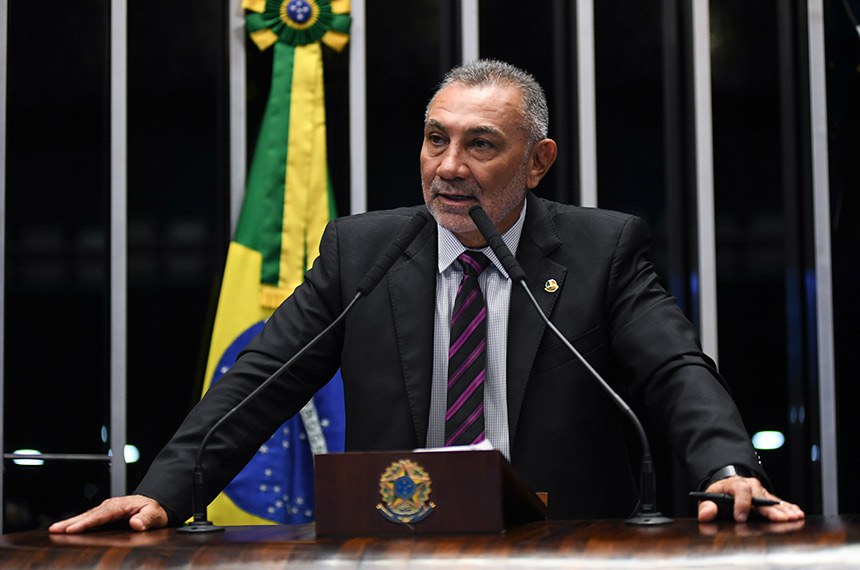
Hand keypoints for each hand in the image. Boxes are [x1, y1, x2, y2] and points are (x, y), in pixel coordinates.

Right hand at [48, 495, 168, 533]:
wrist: (155, 506)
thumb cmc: (155, 511)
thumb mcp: (156, 515)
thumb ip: (147, 519)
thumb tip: (136, 523)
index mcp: (121, 505)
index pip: (101, 515)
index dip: (86, 523)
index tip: (73, 529)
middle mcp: (110, 506)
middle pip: (88, 515)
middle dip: (71, 522)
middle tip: (55, 529)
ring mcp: (106, 510)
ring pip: (86, 516)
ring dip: (70, 523)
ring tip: (54, 530)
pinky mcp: (104, 515)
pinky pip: (88, 519)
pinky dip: (76, 523)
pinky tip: (66, 530)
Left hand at [697, 476, 804, 522]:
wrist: (728, 484)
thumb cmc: (718, 494)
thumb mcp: (708, 498)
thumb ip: (706, 507)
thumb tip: (706, 514)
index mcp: (733, 484)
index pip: (739, 490)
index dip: (740, 503)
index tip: (740, 518)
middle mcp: (750, 485)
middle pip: (760, 496)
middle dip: (770, 509)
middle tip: (779, 519)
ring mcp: (761, 491)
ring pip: (772, 500)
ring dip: (783, 509)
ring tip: (793, 517)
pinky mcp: (769, 497)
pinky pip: (780, 502)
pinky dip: (789, 507)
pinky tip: (798, 513)